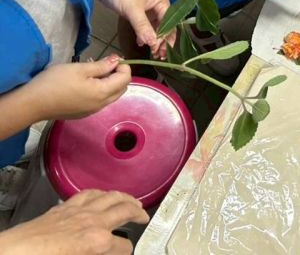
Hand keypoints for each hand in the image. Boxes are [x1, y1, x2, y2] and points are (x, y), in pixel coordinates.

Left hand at [0, 189, 148, 254]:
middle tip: (144, 216)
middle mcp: (93, 222)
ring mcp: (79, 211)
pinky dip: (101, 192)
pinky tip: (102, 195)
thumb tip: (109, 250)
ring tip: (132, 200)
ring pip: (110, 196)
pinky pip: (89, 193)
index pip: (124, 246)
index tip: (127, 252)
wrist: (13, 254)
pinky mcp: (64, 207)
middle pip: (125, 210)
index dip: (127, 251)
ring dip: (125, 197)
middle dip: (138, 213)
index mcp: (98, 242)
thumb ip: (99, 253)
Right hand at [26, 57, 131, 121]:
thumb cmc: (55, 82)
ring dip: (109, 83)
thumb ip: (102, 66)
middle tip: (104, 64)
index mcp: (103, 93)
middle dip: (119, 75)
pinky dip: (100, 90)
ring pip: (111, 95)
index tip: (112, 58)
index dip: (123, 66)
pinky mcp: (83, 113)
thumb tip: (117, 61)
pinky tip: (85, 83)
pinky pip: (99, 101)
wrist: (32, 103)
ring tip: (93, 72)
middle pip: (121, 88)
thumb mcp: (80, 69)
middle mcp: (101, 105)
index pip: (126, 79)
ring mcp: (92, 111)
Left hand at [94, 0, 171, 59]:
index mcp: (162, 3)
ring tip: (151, 52)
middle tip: (158, 56)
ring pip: (154, 27)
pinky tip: (141, 42)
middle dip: (162, 41)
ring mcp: (147, 9)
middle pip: (164, 27)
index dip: (166, 38)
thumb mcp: (133, 9)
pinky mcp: (136, 11)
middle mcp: (158, 6)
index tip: (159, 51)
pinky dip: (144, 34)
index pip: (169, 24)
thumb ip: (143, 27)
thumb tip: (153, 44)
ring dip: (153, 39)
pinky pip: (144, 25)